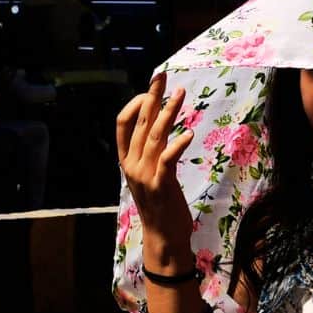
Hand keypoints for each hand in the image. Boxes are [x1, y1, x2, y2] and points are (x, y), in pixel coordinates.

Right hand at [116, 72, 195, 266]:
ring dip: (168, 112)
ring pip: (154, 135)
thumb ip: (152, 152)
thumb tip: (160, 126)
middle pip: (140, 122)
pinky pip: (167, 159)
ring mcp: (144, 175)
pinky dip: (177, 144)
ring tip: (180, 94)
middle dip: (152, 96)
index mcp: (127, 160)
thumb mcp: (151, 174)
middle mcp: (132, 164)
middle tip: (163, 76)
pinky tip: (189, 133)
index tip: (153, 89)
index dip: (136, 103)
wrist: (163, 236)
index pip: (123, 123)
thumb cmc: (161, 204)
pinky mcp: (160, 185)